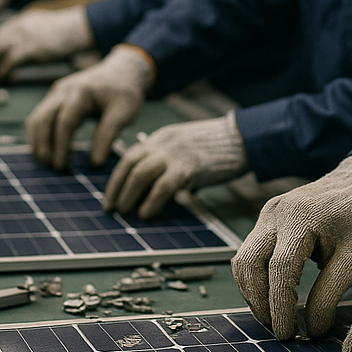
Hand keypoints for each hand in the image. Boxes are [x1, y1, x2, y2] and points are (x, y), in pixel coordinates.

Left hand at [0, 6, 94, 82]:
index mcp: (17, 22)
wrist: (80, 27)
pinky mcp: (29, 49)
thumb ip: (27, 39)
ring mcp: (22, 37)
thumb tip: (16, 54)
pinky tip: (3, 80)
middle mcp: (15, 27)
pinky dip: (1, 73)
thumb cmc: (66, 33)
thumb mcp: (41, 30)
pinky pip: (8, 63)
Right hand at [26, 45, 153, 169]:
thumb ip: (108, 135)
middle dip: (44, 146)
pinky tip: (45, 150)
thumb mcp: (124, 113)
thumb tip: (95, 163)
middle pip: (44, 119)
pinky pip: (40, 116)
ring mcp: (57, 92)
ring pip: (37, 118)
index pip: (65, 121)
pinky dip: (39, 134)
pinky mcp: (55, 97)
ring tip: (46, 163)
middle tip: (52, 168)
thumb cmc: (124, 92)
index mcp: (82, 92)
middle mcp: (64, 90)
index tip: (62, 166)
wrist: (122, 70)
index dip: (61, 145)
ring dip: (38, 141)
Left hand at [103, 113, 247, 218]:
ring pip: (140, 174)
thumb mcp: (187, 148)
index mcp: (162, 138)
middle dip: (117, 190)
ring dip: (129, 196)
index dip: (115, 180)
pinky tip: (147, 213)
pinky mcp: (190, 167)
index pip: (129, 157)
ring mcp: (176, 154)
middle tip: (114, 210)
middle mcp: (164, 143)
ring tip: (128, 214)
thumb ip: (171, 163)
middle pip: (130, 165)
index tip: (109, 199)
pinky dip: (151, 202)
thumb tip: (159, 193)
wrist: (243, 138)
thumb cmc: (218, 148)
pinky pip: (163, 186)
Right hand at [231, 156, 351, 340]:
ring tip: (274, 317)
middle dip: (259, 302)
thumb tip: (313, 329)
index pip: (279, 269)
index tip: (288, 334)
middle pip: (248, 263)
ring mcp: (268, 213)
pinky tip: (272, 297)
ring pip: (243, 259)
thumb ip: (331, 293)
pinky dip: (256, 278)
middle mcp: (276, 212)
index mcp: (300, 218)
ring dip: (253, 292)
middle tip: (278, 330)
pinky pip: (250, 251)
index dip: (280, 306)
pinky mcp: (267, 218)